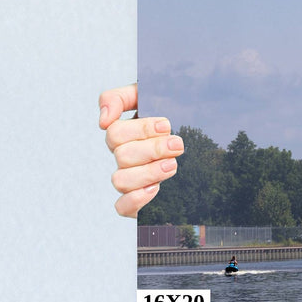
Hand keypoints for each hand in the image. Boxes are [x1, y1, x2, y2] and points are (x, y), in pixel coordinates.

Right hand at [99, 84, 183, 217]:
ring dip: (148, 172)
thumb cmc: (171, 111)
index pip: (115, 133)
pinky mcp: (138, 199)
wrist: (198, 129)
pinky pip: (122, 207)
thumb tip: (103, 121)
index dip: (140, 129)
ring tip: (172, 165)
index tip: (167, 125)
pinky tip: (156, 188)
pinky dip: (136, 199)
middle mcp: (124, 156)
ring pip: (120, 181)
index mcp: (124, 133)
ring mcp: (130, 178)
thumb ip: (119, 97)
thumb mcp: (148, 94)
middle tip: (177, 144)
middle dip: (153, 149)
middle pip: (121, 156)